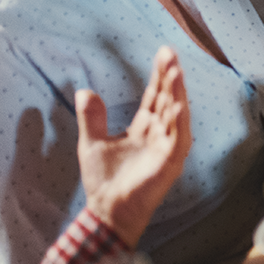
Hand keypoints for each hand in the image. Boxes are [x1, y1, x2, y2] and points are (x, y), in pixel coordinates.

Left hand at [77, 47, 190, 247]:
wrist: (106, 211)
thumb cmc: (103, 181)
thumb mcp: (92, 142)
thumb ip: (92, 117)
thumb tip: (84, 90)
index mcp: (144, 130)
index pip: (155, 97)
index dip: (159, 76)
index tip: (163, 53)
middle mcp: (160, 136)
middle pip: (168, 99)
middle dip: (170, 76)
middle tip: (169, 52)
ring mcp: (167, 148)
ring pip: (176, 114)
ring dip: (177, 93)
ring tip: (176, 71)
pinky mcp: (170, 163)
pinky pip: (178, 138)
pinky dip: (179, 121)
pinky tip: (177, 104)